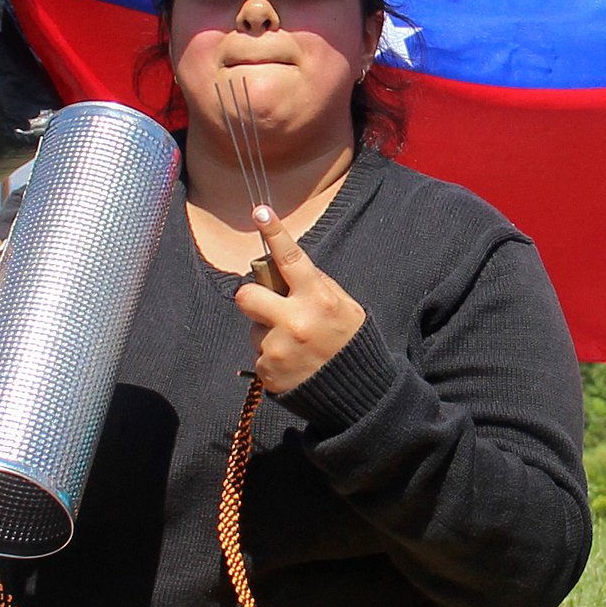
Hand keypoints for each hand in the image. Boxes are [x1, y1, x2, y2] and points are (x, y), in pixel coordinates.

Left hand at [230, 209, 367, 392]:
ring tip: (296, 348)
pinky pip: (259, 355)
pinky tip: (294, 365)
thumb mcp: (345, 308)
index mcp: (317, 299)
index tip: (261, 212)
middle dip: (254, 299)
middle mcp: (295, 321)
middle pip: (247, 295)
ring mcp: (278, 348)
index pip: (291, 258)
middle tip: (269, 307)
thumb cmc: (349, 342)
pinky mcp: (268, 371)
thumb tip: (285, 269)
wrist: (358, 394)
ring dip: (269, 334)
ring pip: (254, 329)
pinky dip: (272, 358)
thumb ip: (317, 287)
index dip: (275, 233)